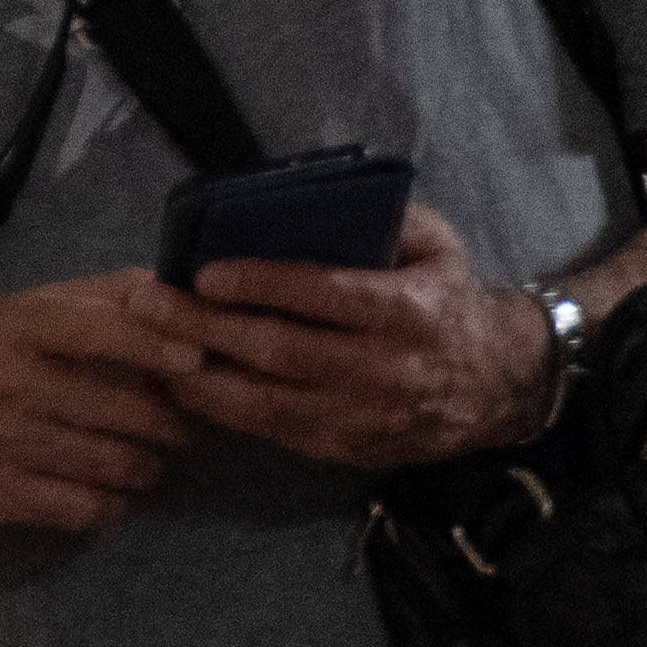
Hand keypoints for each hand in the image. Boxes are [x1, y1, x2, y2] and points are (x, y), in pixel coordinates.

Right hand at [0, 273, 214, 536]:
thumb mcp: (15, 316)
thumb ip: (95, 298)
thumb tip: (173, 284)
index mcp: (18, 325)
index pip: (104, 327)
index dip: (158, 345)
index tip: (198, 358)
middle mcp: (8, 379)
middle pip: (129, 410)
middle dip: (169, 425)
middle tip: (176, 428)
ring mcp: (1, 439)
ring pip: (116, 462)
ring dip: (144, 468)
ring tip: (143, 462)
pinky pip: (86, 507)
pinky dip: (110, 505)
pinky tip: (106, 496)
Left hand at [177, 208, 563, 466]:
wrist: (498, 386)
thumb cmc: (450, 303)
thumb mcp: (438, 247)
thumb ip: (385, 218)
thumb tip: (313, 198)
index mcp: (409, 313)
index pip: (324, 295)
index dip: (259, 284)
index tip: (203, 273)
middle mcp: (386, 370)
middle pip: (279, 350)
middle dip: (204, 327)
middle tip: (148, 303)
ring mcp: (364, 417)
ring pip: (266, 401)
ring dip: (199, 374)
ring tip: (151, 346)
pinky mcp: (346, 448)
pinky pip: (272, 431)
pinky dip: (222, 407)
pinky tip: (186, 381)